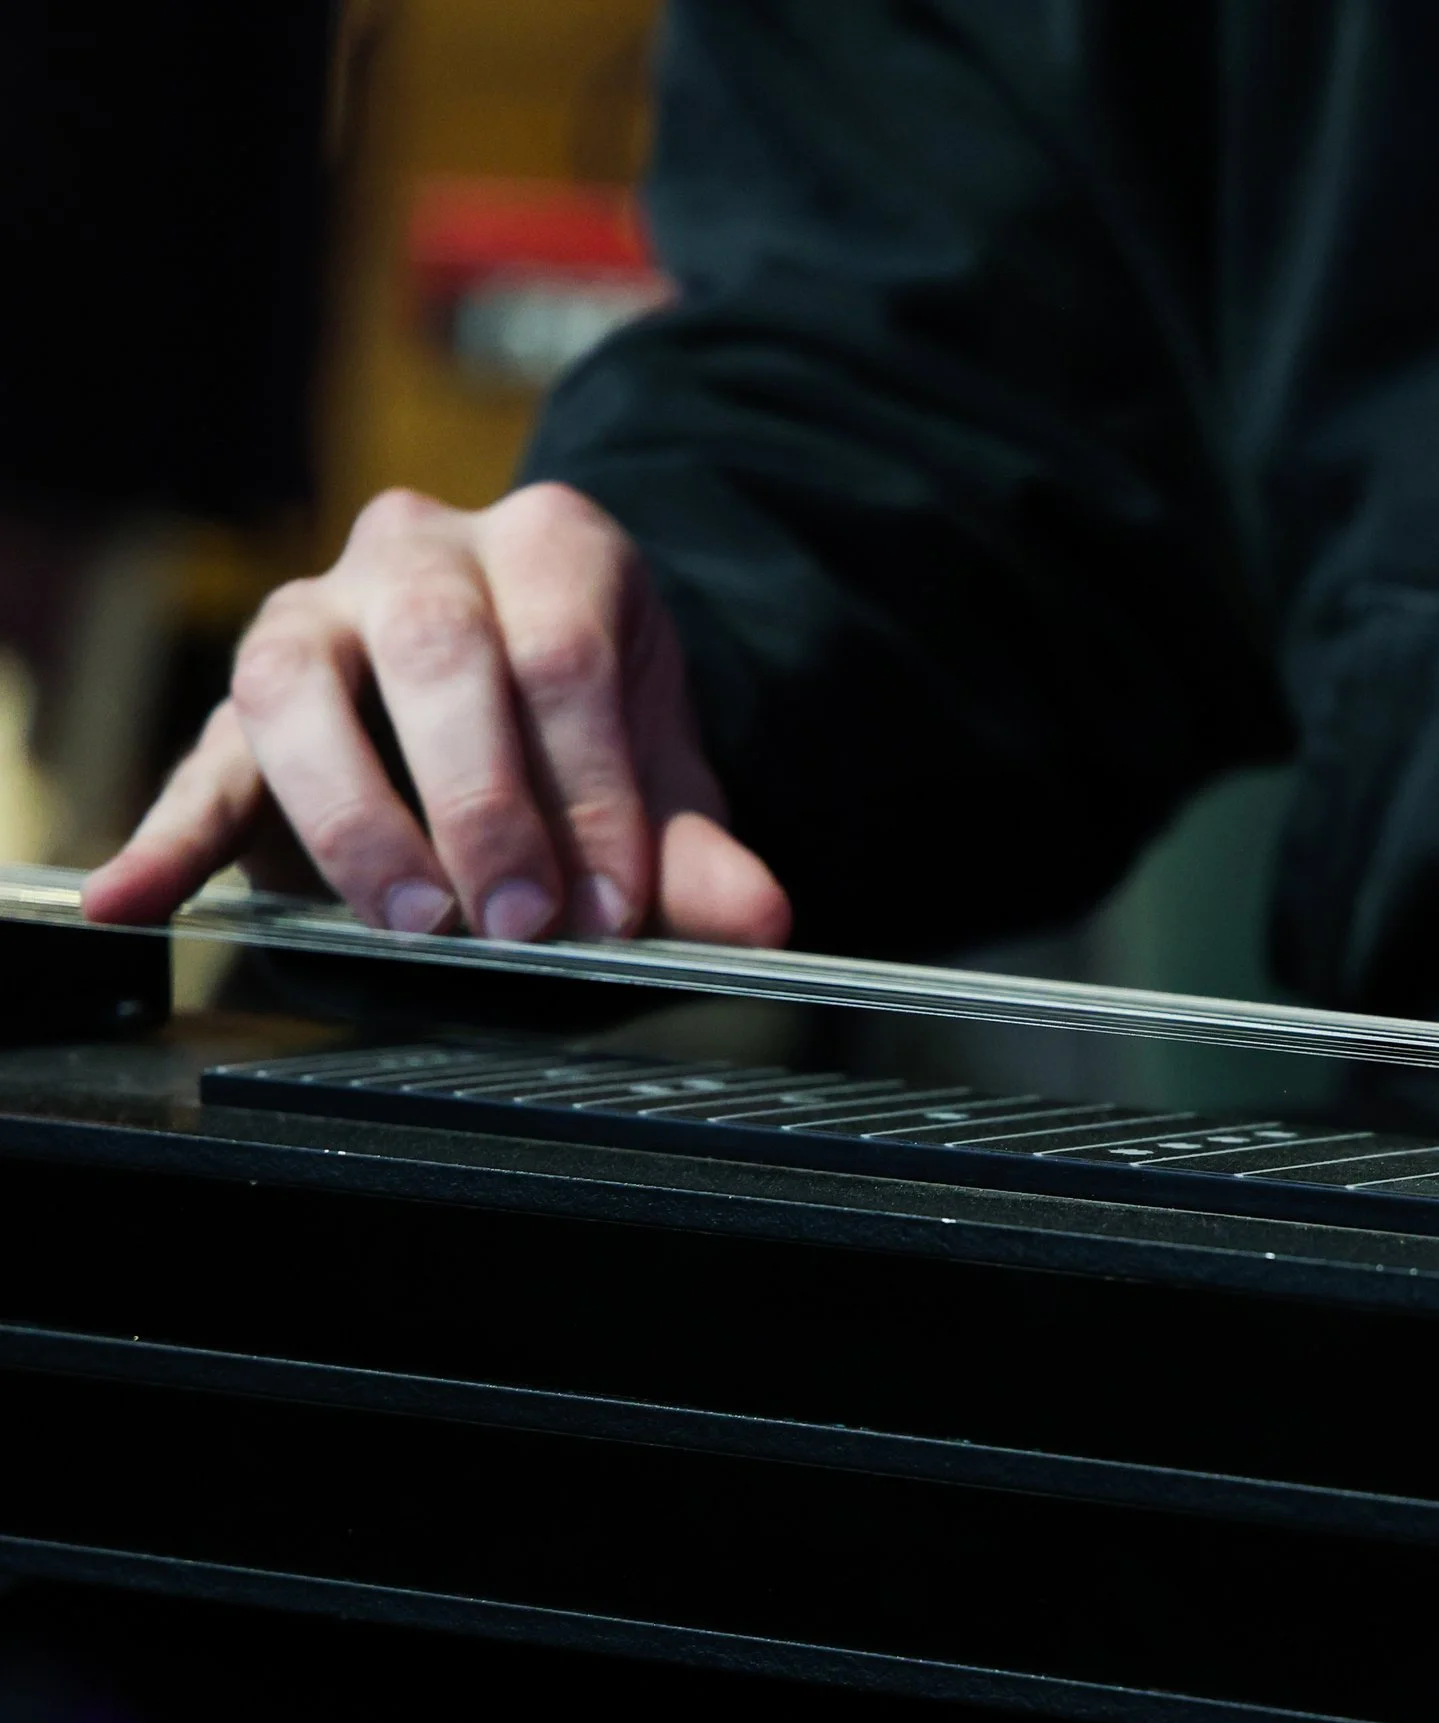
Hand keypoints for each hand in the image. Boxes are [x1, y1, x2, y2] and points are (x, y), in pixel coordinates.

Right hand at [85, 484, 789, 946]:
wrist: (520, 675)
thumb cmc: (589, 720)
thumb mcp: (661, 775)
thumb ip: (700, 847)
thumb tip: (761, 918)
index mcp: (549, 544)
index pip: (565, 654)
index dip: (590, 789)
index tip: (612, 904)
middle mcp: (420, 550)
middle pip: (438, 650)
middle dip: (480, 799)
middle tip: (517, 919)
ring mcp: (316, 609)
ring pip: (298, 682)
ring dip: (354, 815)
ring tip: (410, 917)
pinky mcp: (243, 698)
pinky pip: (199, 763)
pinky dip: (165, 839)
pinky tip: (134, 900)